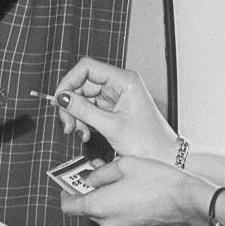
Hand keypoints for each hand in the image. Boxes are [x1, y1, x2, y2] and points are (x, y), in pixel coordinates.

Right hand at [53, 58, 176, 159]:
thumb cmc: (149, 143)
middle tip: (68, 124)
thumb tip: (63, 98)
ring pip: (84, 98)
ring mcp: (116, 97)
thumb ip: (84, 110)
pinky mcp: (113, 109)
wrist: (165, 158)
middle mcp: (120, 85)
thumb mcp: (112, 126)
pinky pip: (90, 109)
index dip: (69, 81)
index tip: (60, 99)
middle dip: (72, 104)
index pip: (87, 67)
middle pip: (83, 84)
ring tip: (79, 132)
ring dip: (77, 116)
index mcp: (125, 80)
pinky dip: (84, 121)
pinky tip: (86, 133)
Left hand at [61, 156, 216, 225]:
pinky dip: (118, 202)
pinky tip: (129, 186)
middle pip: (86, 208)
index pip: (68, 207)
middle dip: (88, 190)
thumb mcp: (123, 165)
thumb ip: (100, 172)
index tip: (68, 182)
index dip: (65, 193)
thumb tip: (90, 177)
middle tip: (95, 172)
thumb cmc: (159, 181)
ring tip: (116, 175)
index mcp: (99, 206)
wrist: (187, 199)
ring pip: (103, 211)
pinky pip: (118, 215)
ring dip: (104, 195)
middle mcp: (107, 222)